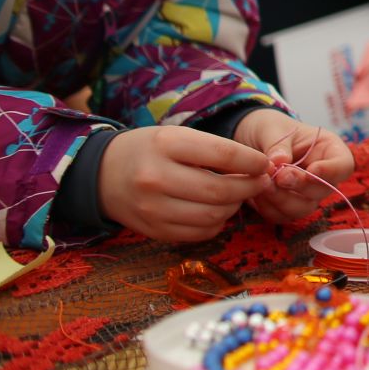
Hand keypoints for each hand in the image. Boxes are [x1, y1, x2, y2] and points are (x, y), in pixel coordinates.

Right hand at [96, 125, 273, 241]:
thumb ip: (213, 150)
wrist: (103, 174)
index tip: (265, 163)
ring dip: (235, 207)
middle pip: (219, 191)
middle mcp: (156, 177)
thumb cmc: (149, 150)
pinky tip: (217, 210)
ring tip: (238, 195)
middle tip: (260, 181)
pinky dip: (217, 223)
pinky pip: (200, 233)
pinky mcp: (154, 231)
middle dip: (249, 188)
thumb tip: (258, 168)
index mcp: (166, 144)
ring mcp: (153, 208)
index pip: (223, 154)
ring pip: (213, 215)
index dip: (251, 161)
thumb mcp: (176, 136)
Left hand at [231, 109, 355, 224]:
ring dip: (282, 200)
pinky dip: (268, 207)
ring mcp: (307, 194)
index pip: (343, 166)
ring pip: (303, 208)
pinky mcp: (289, 206)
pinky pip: (282, 215)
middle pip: (323, 190)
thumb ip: (278, 144)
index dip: (331, 171)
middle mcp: (323, 175)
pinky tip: (255, 192)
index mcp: (329, 150)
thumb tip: (280, 162)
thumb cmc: (271, 129)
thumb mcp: (273, 128)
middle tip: (278, 176)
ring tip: (262, 184)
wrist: (253, 141)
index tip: (312, 170)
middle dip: (300, 186)